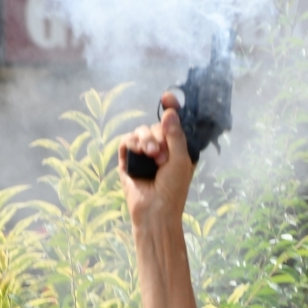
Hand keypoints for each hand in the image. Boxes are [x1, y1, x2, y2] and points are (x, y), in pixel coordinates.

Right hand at [118, 93, 194, 232]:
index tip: (167, 97)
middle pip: (155, 125)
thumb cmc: (173, 190)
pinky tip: (139, 153)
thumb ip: (176, 135)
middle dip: (158, 135)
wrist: (155, 210)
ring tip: (152, 156)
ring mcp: (143, 154)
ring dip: (146, 140)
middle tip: (162, 154)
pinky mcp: (127, 160)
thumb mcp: (181, 160)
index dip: (170, 108)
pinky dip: (132, 143)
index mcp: (176, 149)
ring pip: (140, 131)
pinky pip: (126, 141)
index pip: (172, 124)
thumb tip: (169, 112)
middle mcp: (160, 149)